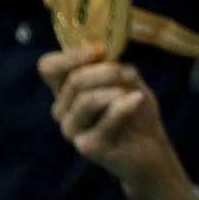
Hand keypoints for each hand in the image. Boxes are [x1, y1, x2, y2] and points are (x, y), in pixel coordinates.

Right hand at [38, 48, 178, 188]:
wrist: (150, 146)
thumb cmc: (134, 107)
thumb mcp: (126, 79)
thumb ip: (112, 66)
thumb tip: (100, 54)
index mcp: (67, 89)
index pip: (48, 67)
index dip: (68, 57)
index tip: (96, 52)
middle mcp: (62, 110)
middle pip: (75, 80)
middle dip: (108, 72)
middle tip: (130, 76)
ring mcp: (72, 131)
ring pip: (86, 100)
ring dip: (116, 90)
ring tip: (136, 94)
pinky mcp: (88, 147)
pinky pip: (107, 118)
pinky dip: (126, 106)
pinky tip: (138, 100)